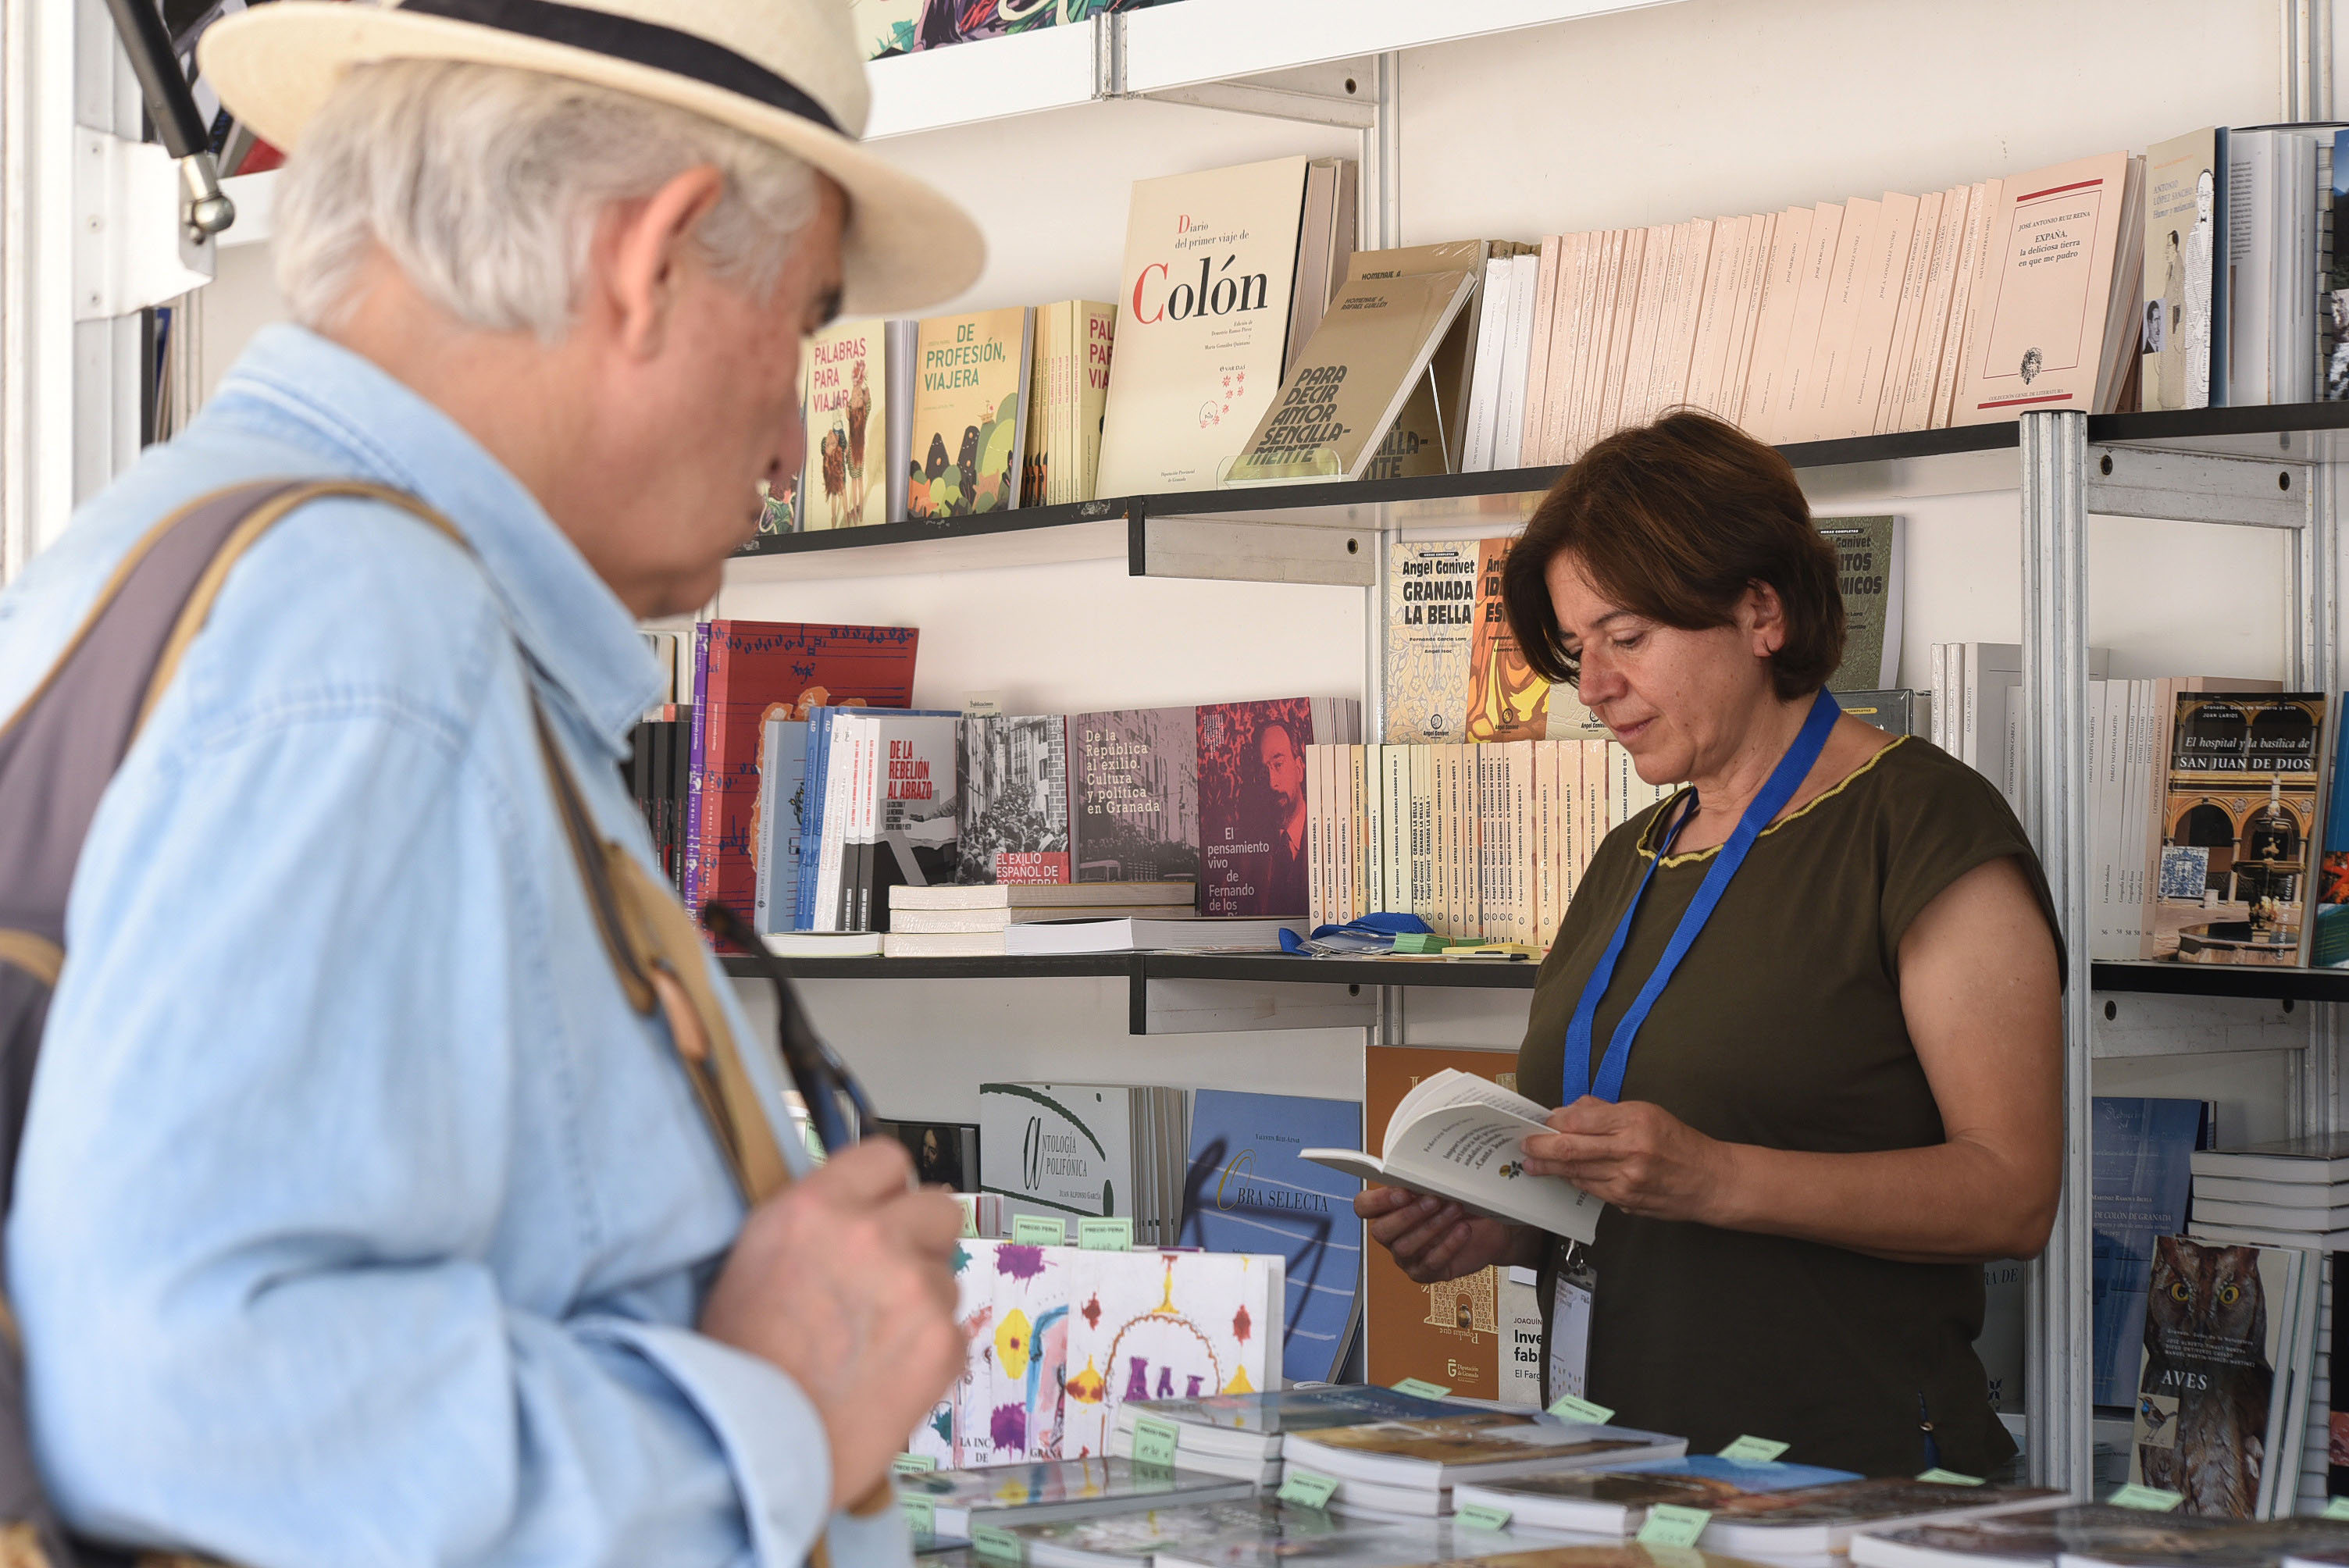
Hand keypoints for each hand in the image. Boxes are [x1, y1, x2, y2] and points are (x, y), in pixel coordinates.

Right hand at [700, 1138, 967, 1511]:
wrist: (747, 1450)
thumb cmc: (738, 1366)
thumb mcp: (755, 1261)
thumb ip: (814, 1225)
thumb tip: (858, 1212)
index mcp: (814, 1209)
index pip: (887, 1158)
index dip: (886, 1192)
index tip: (883, 1214)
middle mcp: (870, 1236)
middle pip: (938, 1209)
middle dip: (920, 1241)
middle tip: (889, 1284)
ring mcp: (913, 1287)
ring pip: (947, 1276)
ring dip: (923, 1303)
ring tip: (874, 1346)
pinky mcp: (944, 1341)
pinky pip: (954, 1331)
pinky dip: (931, 1354)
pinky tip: (887, 1378)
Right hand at [1356, 1184, 1526, 1282]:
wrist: (1487, 1229)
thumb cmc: (1458, 1204)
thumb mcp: (1441, 1188)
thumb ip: (1424, 1183)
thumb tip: (1421, 1174)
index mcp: (1387, 1210)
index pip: (1364, 1207)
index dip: (1378, 1201)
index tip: (1403, 1192)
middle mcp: (1392, 1235)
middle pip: (1381, 1231)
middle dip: (1408, 1215)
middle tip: (1433, 1200)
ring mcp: (1406, 1257)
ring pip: (1406, 1247)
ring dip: (1432, 1226)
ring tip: (1455, 1210)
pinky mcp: (1426, 1273)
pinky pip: (1431, 1263)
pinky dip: (1448, 1244)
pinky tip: (1463, 1230)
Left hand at [1521, 1097, 1734, 1224]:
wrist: (1709, 1180)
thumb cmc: (1677, 1141)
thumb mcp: (1646, 1112)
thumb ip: (1605, 1111)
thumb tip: (1567, 1112)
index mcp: (1635, 1120)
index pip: (1581, 1119)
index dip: (1555, 1122)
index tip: (1541, 1121)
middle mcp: (1630, 1150)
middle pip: (1572, 1148)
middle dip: (1541, 1147)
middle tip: (1524, 1145)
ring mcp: (1627, 1179)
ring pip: (1577, 1172)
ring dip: (1551, 1168)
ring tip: (1533, 1163)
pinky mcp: (1626, 1201)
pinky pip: (1590, 1188)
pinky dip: (1574, 1180)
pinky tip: (1564, 1174)